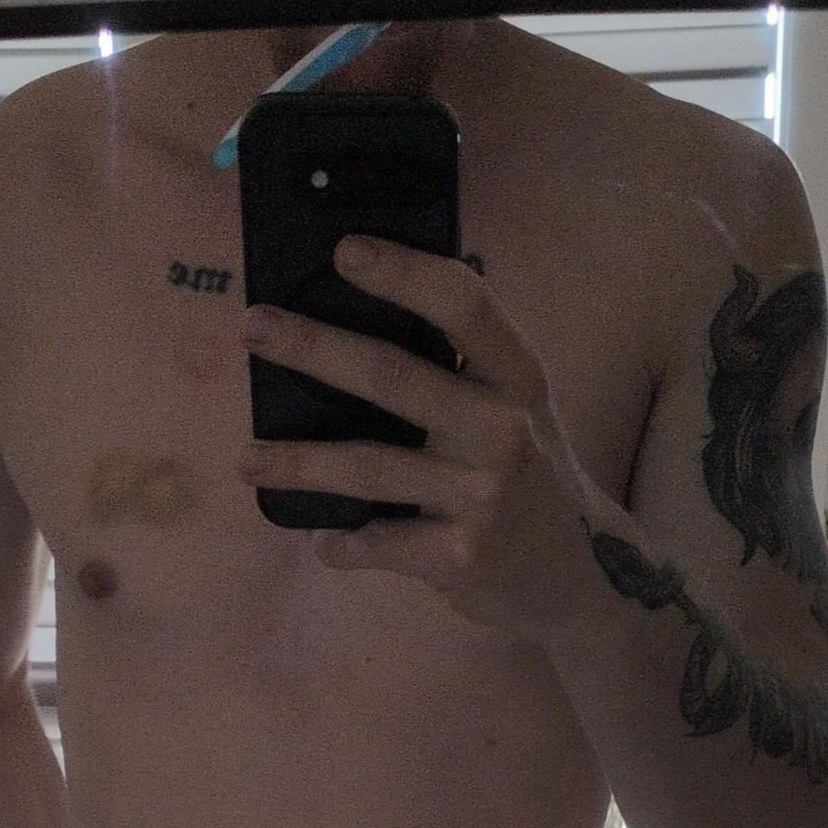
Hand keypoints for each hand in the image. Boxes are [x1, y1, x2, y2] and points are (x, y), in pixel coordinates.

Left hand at [237, 234, 600, 641]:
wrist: (579, 577)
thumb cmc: (527, 475)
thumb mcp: (517, 410)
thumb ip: (465, 367)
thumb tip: (360, 313)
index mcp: (517, 379)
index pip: (463, 305)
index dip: (403, 272)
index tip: (345, 249)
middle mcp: (504, 429)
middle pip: (393, 375)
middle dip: (314, 347)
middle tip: (252, 327)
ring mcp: (482, 495)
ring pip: (366, 467)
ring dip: (297, 464)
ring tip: (247, 459)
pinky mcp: (459, 557)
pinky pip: (375, 543)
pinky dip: (341, 544)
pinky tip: (322, 541)